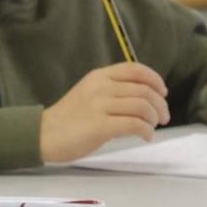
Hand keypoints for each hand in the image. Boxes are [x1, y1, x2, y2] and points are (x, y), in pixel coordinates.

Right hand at [40, 62, 171, 162]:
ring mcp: (100, 105)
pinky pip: (134, 124)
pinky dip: (145, 130)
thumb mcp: (90, 93)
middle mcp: (101, 87)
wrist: (43, 135)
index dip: (155, 80)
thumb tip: (144, 98)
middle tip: (164, 117)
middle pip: (143, 90)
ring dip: (154, 118)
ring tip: (153, 127)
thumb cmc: (68, 117)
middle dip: (160, 104)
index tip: (163, 92)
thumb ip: (113, 90)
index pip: (135, 70)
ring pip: (142, 106)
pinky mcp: (100, 126)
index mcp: (99, 76)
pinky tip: (146, 136)